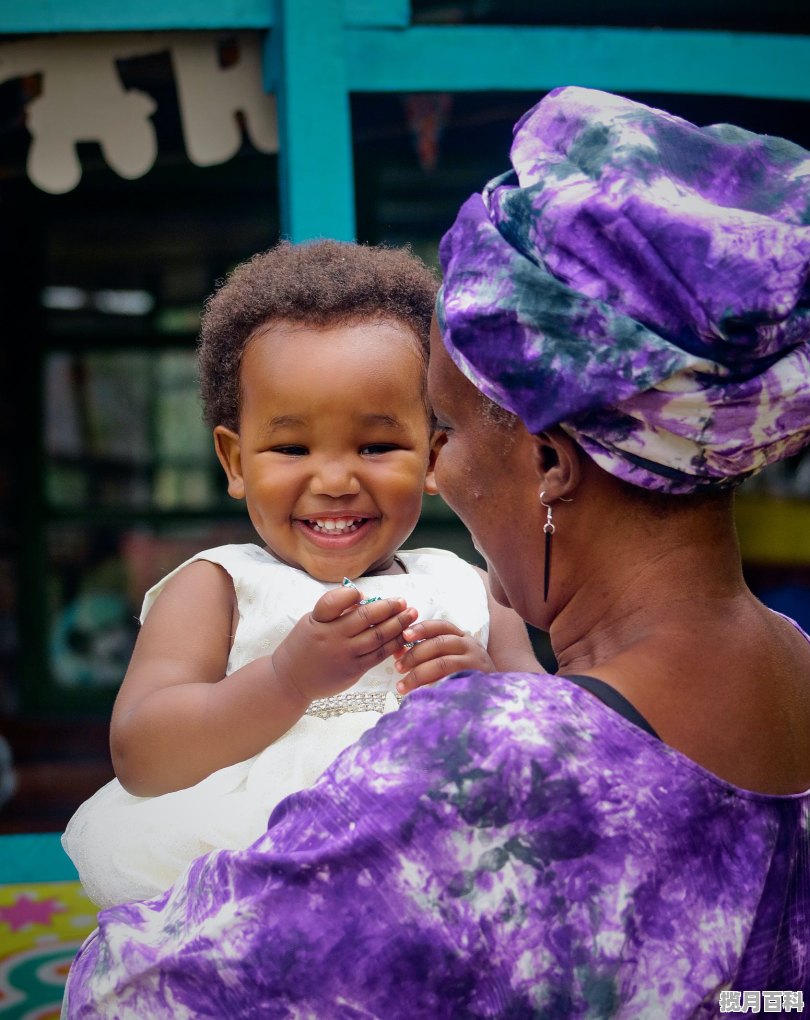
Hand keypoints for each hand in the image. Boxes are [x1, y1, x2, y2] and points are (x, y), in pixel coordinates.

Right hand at [272, 584, 416, 703]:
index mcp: (317, 620)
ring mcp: (344, 654)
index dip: (351, 595)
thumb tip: (364, 599)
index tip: (365, 595)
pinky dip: (394, 644)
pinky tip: (404, 636)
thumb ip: (334, 611)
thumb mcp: (311, 622)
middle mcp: (331, 636)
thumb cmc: (304, 646)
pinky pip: (378, 654)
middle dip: (388, 607)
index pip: (333, 601)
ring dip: (398, 624)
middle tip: (403, 601)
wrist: (291, 680)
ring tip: (411, 614)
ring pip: (377, 636)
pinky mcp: (353, 669)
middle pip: (364, 617)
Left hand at [393, 619, 494, 693]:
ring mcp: (476, 663)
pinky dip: (434, 687)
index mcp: (461, 637)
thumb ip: (427, 653)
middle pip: (439, 643)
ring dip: (419, 674)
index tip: (404, 635)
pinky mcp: (477, 681)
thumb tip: (398, 652)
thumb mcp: (449, 657)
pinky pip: (452, 682)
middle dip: (415, 654)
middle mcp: (470, 646)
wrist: (497, 694)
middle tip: (398, 667)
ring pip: (443, 663)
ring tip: (402, 686)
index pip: (440, 626)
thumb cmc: (466, 674)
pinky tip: (422, 695)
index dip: (421, 628)